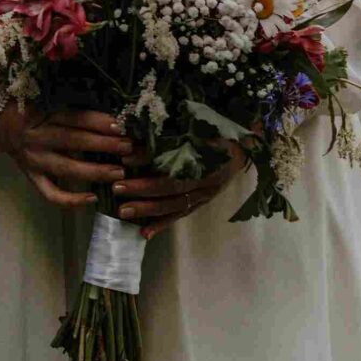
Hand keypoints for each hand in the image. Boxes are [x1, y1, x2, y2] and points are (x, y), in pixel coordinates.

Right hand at [0, 103, 135, 208]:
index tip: (122, 126)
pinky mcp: (32, 177)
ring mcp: (35, 160)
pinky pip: (51, 193)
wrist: (3, 125)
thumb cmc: (35, 112)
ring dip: (95, 172)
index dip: (100, 123)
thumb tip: (112, 119)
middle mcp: (39, 138)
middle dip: (104, 145)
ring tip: (118, 173)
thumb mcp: (52, 104)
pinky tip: (93, 199)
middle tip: (128, 148)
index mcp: (45, 115)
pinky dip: (71, 200)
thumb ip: (77, 112)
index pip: (77, 119)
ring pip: (67, 168)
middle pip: (75, 141)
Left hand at [115, 143, 248, 239]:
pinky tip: (144, 233)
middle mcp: (207, 180)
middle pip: (172, 188)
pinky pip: (180, 216)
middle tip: (117, 187)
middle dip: (143, 189)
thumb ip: (173, 133)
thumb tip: (138, 133)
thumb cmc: (217, 133)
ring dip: (148, 210)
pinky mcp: (202, 204)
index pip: (174, 160)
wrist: (244, 149)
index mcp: (207, 157)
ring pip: (175, 206)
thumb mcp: (200, 127)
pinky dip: (162, 225)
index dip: (149, 160)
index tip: (125, 158)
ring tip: (123, 211)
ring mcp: (205, 195)